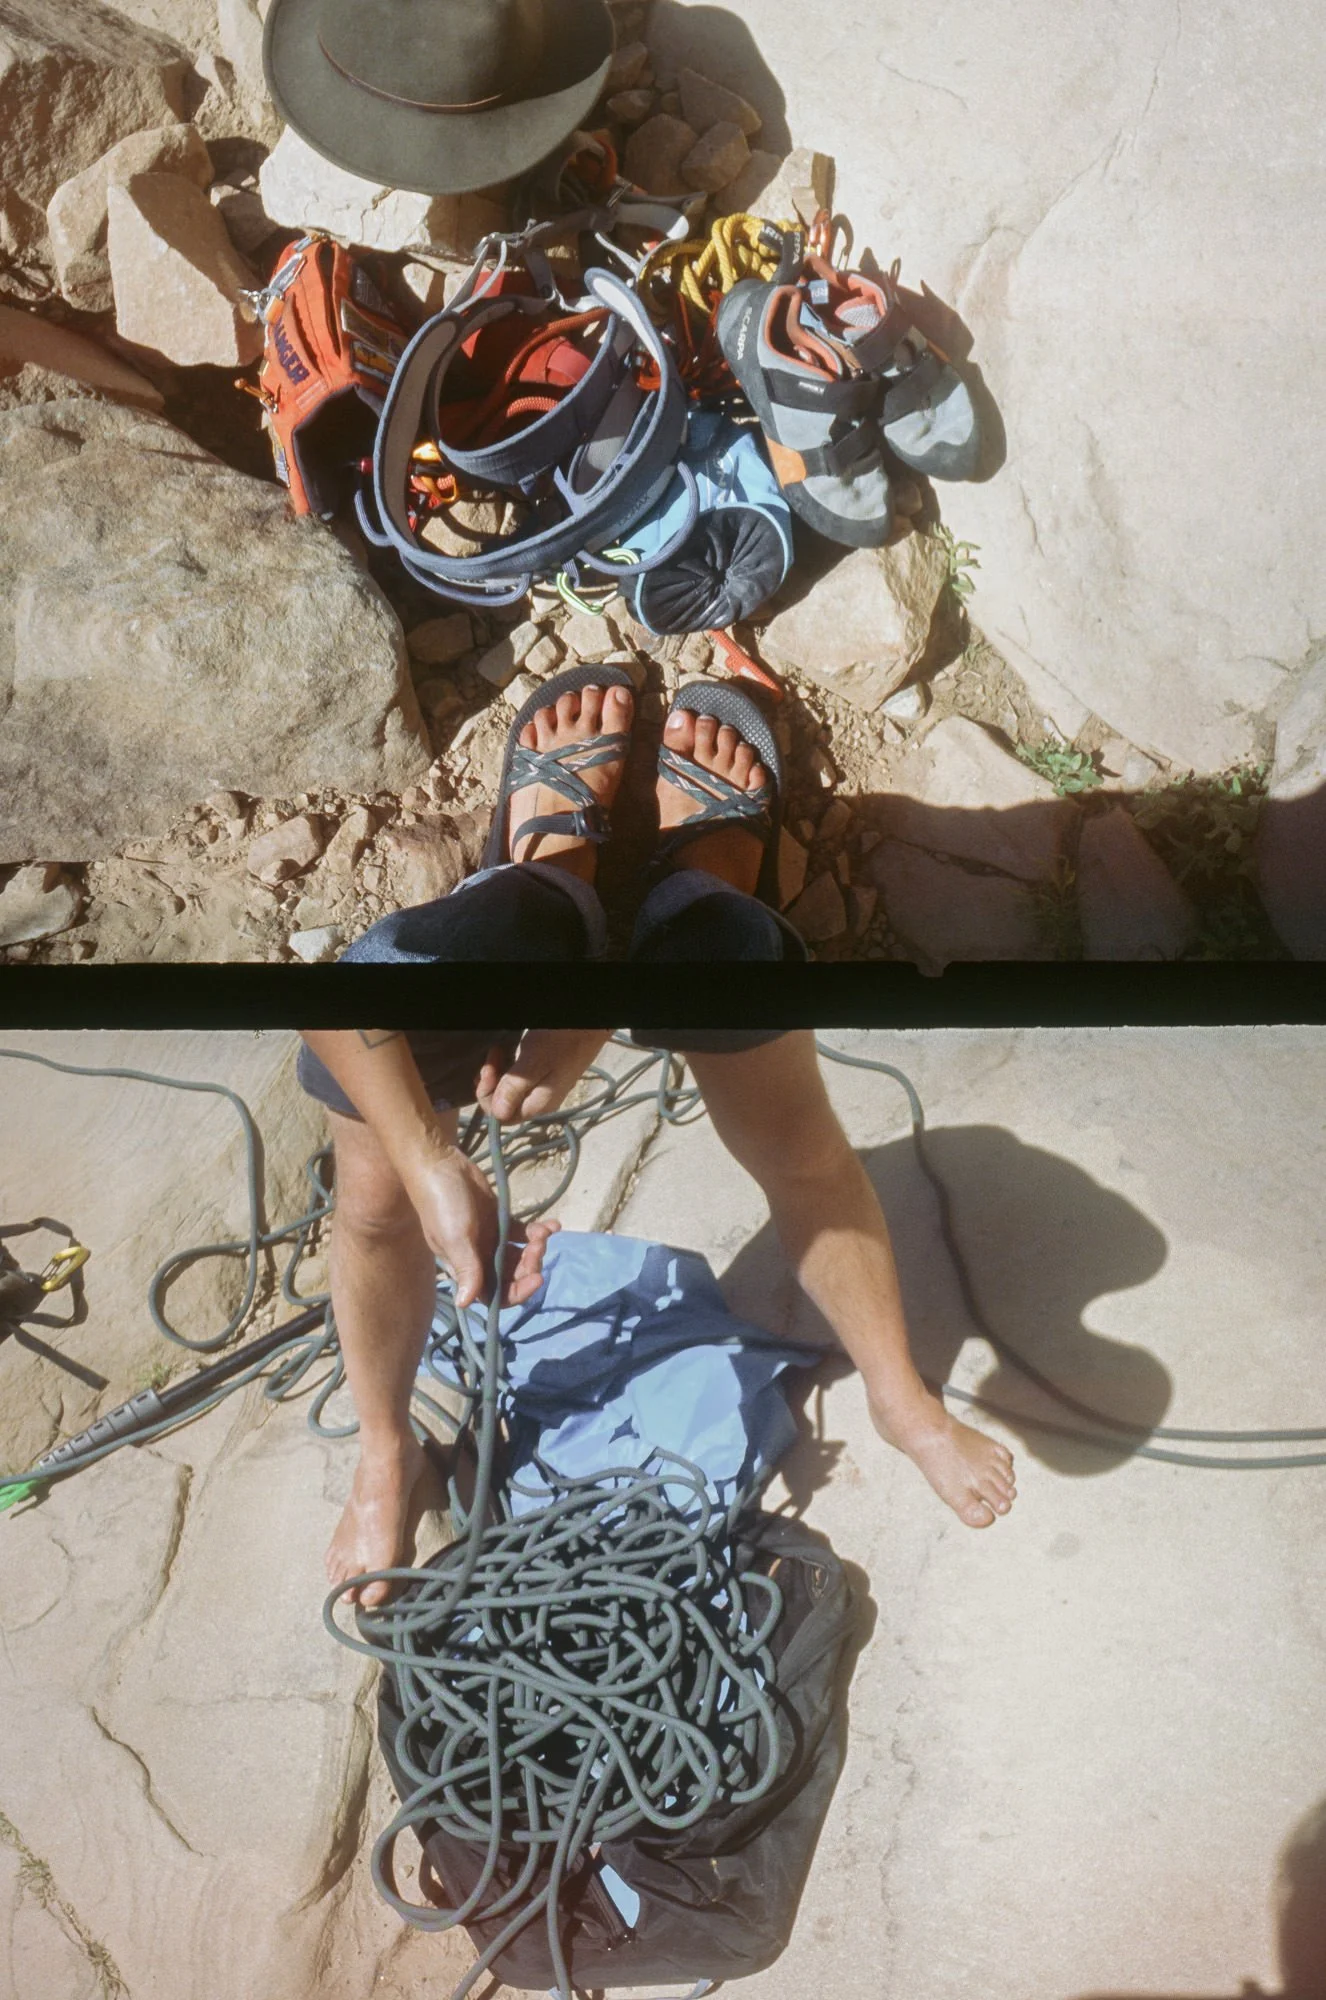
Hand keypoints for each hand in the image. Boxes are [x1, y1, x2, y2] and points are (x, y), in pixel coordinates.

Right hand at [399, 1138, 558, 1309]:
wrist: (440, 1164)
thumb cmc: (442, 1204)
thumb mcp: (455, 1237)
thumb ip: (466, 1267)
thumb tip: (464, 1304)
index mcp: (466, 1268)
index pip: (496, 1294)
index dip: (518, 1291)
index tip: (537, 1278)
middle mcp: (479, 1258)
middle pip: (512, 1276)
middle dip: (530, 1266)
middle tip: (538, 1247)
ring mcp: (491, 1239)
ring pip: (520, 1255)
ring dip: (535, 1248)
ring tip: (544, 1233)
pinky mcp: (499, 1220)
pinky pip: (523, 1233)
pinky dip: (538, 1231)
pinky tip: (553, 1225)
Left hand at [476, 1029, 610, 1124]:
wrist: (590, 1024)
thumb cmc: (562, 1041)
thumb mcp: (535, 1062)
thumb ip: (516, 1088)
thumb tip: (497, 1115)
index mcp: (539, 1104)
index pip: (503, 1117)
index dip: (489, 1097)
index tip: (487, 1071)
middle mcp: (540, 1102)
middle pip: (504, 1105)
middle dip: (491, 1084)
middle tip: (492, 1058)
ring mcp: (543, 1088)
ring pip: (509, 1092)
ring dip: (497, 1074)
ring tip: (497, 1052)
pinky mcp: (544, 1075)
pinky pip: (518, 1080)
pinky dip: (507, 1068)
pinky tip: (506, 1053)